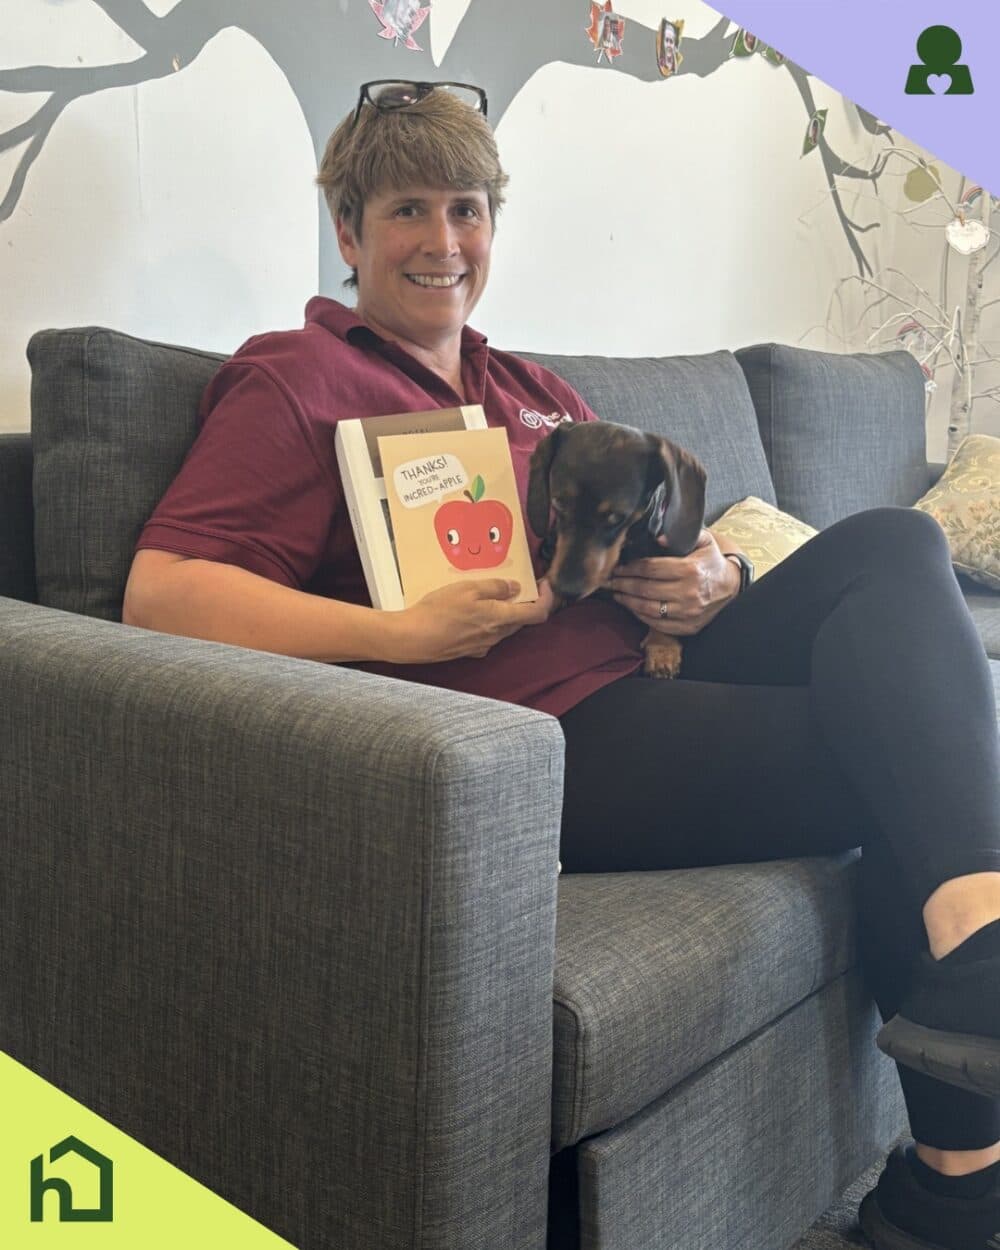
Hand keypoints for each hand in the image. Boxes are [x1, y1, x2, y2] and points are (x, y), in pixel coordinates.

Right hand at [389, 577, 556, 662]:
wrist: (412, 639)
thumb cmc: (438, 611)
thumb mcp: (467, 588)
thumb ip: (495, 587)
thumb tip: (515, 587)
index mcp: (500, 618)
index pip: (537, 614)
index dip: (547, 599)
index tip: (545, 585)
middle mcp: (496, 636)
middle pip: (521, 620)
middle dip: (524, 603)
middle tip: (516, 584)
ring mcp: (482, 646)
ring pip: (504, 628)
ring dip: (504, 612)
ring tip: (489, 595)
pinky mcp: (469, 651)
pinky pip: (487, 635)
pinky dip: (487, 622)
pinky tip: (471, 612)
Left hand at [608, 529, 739, 636]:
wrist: (731, 587)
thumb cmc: (711, 562)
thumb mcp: (702, 542)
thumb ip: (681, 536)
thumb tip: (658, 538)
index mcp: (690, 570)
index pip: (650, 569)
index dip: (630, 568)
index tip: (618, 567)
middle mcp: (688, 593)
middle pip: (645, 589)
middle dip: (623, 584)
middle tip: (609, 581)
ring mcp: (687, 612)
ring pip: (647, 608)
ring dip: (627, 601)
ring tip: (616, 593)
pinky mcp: (687, 627)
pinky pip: (657, 623)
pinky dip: (640, 616)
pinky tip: (631, 607)